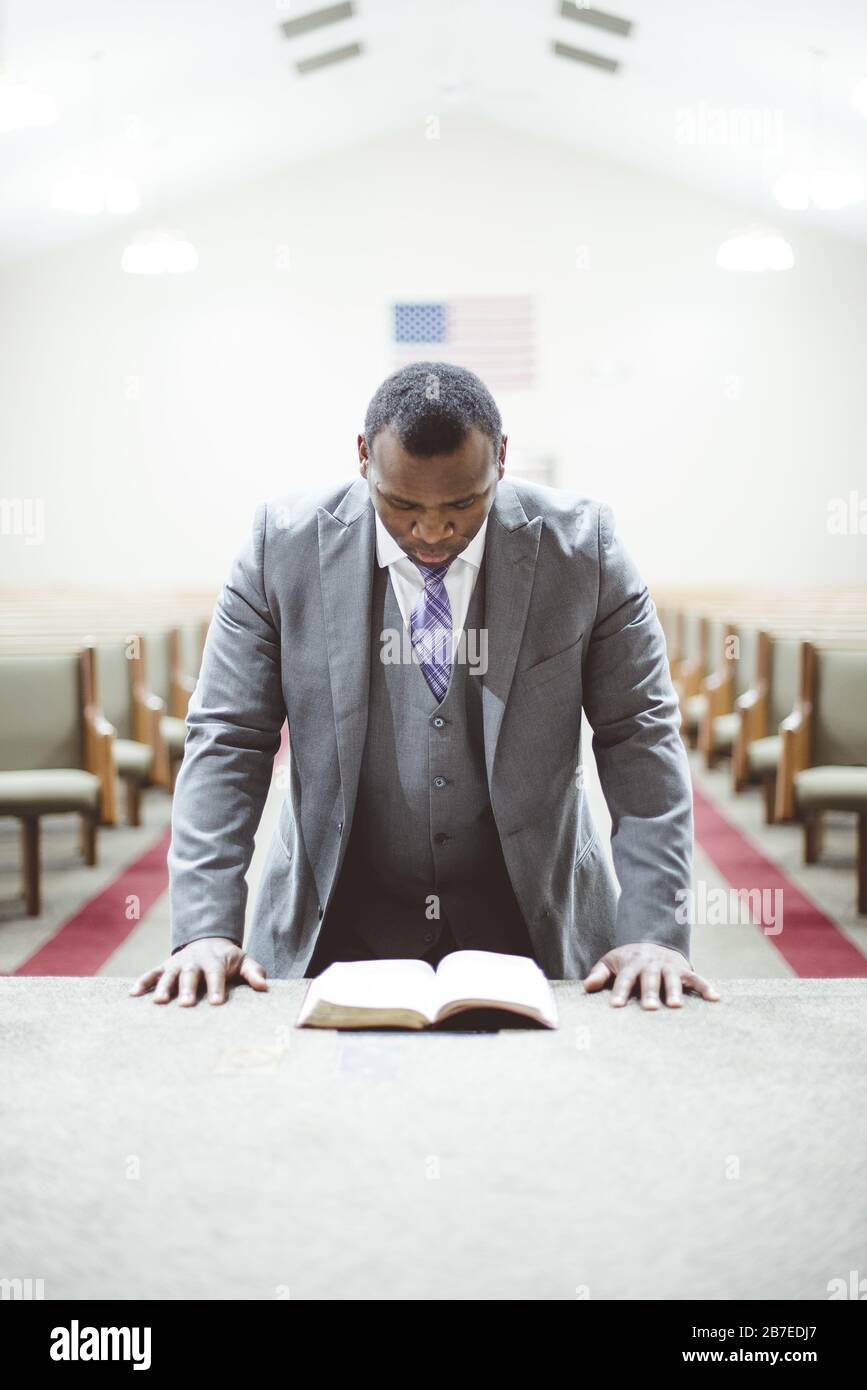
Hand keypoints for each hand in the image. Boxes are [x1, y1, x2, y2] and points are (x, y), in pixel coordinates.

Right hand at [128, 937, 267, 1006]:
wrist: (209, 941)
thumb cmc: (229, 959)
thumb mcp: (244, 961)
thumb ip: (254, 972)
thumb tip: (264, 987)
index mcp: (215, 961)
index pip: (216, 975)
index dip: (217, 988)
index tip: (217, 1003)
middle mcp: (194, 961)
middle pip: (190, 975)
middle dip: (187, 989)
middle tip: (185, 1004)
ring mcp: (178, 963)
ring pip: (169, 975)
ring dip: (163, 987)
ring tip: (158, 1001)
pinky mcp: (165, 966)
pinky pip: (151, 973)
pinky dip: (142, 982)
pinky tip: (132, 994)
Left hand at [583, 944, 719, 1009]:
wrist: (653, 941)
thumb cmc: (628, 960)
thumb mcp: (610, 962)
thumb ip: (599, 974)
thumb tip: (587, 986)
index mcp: (631, 964)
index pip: (624, 979)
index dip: (620, 992)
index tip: (616, 1006)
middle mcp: (650, 964)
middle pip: (649, 979)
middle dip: (649, 993)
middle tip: (649, 1008)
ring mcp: (669, 966)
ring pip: (672, 979)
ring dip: (675, 991)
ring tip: (676, 1006)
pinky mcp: (684, 969)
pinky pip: (697, 979)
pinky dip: (706, 988)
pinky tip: (715, 999)